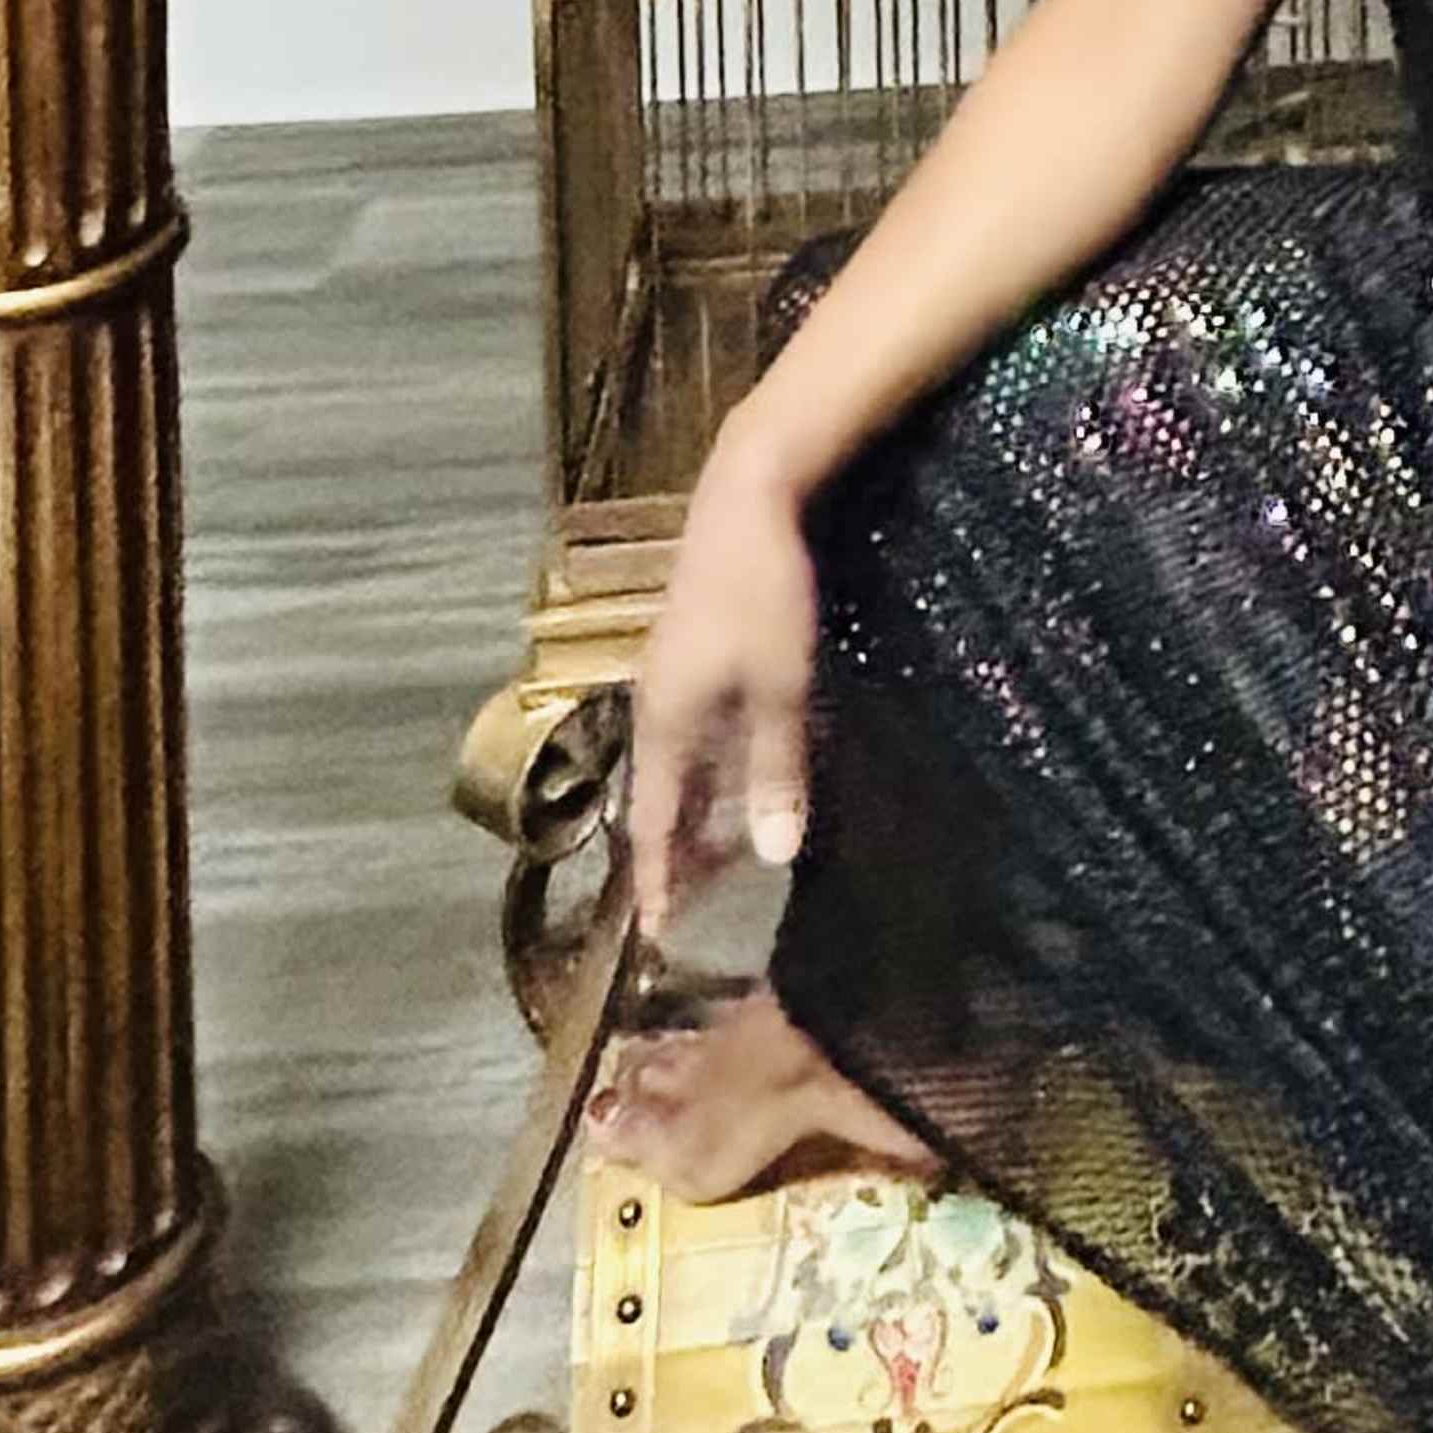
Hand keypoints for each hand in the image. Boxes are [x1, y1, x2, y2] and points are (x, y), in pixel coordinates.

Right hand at [626, 414, 823, 935]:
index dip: (656, 880)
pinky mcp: (690, 652)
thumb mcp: (781, 689)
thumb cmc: (763, 596)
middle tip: (688, 911)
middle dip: (670, 856)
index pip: (651, 822)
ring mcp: (668, 676)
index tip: (655, 934)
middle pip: (655, 799)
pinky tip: (730, 783)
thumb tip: (774, 858)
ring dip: (688, 816)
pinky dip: (702, 776)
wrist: (748, 498)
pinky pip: (687, 737)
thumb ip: (775, 771)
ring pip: (672, 767)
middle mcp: (654, 706)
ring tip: (712, 861)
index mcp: (664, 723)